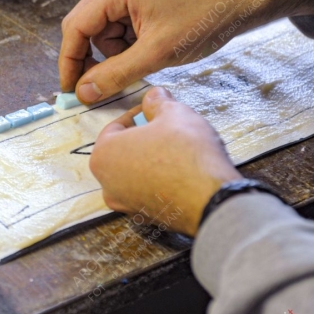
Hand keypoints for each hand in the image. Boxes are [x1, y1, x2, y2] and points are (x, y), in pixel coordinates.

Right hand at [59, 0, 313, 103]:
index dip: (69, 62)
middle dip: (90, 60)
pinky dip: (127, 50)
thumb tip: (84, 93)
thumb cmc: (204, 18)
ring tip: (139, 65)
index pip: (76, 27)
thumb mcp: (157, 53)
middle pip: (85, 29)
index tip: (72, 91)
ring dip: (112, 56)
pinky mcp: (141, 3)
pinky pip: (120, 31)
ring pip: (103, 34)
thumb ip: (116, 74)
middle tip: (95, 89)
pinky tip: (147, 56)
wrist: (242, 1)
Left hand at [89, 87, 241, 235]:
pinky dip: (160, 181)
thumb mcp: (173, 113)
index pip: (115, 127)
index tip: (155, 110)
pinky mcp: (145, 217)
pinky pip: (148, 191)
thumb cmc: (185, 152)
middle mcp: (106, 183)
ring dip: (152, 160)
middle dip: (143, 138)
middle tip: (167, 129)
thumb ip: (158, 102)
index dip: (138, 115)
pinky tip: (180, 173)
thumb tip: (154, 95)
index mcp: (102, 155)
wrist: (210, 199)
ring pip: (135, 173)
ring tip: (177, 150)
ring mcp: (124, 204)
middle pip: (123, 151)